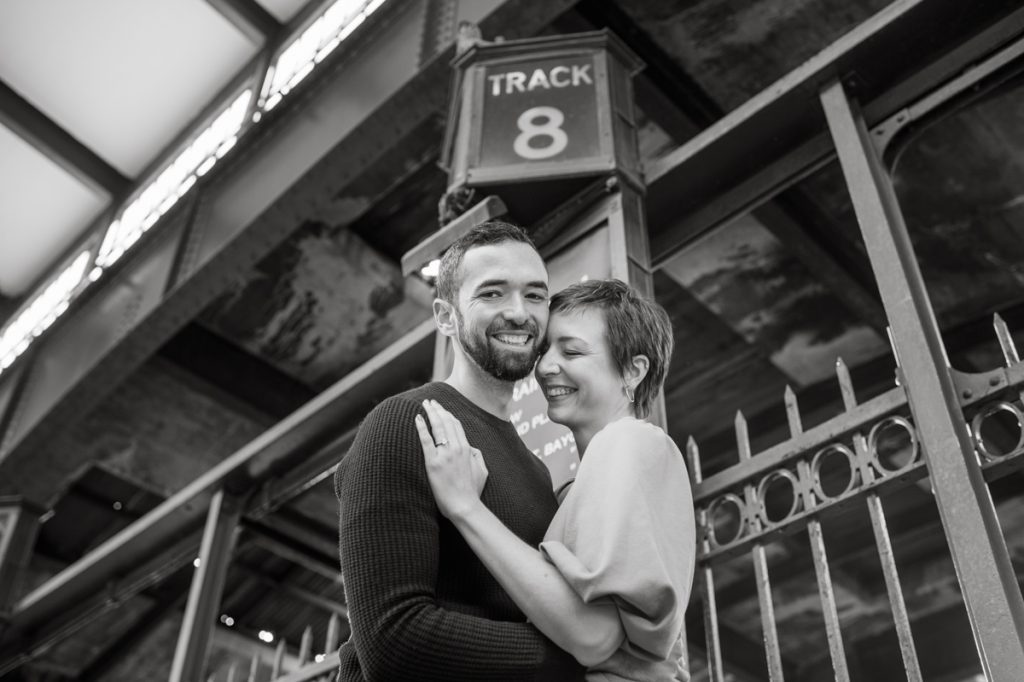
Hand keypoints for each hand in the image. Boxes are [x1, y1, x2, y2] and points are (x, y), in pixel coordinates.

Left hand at [415, 400, 488, 518]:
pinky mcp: (433, 463)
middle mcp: (456, 448)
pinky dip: (421, 428)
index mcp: (467, 449)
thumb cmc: (472, 492)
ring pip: (437, 427)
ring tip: (425, 405)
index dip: (448, 415)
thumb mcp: (483, 470)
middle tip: (431, 401)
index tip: (442, 409)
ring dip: (431, 413)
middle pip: (446, 422)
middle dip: (438, 409)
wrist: (464, 506)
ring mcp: (444, 455)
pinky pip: (426, 440)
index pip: (457, 426)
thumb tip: (471, 448)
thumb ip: (477, 456)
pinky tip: (417, 418)